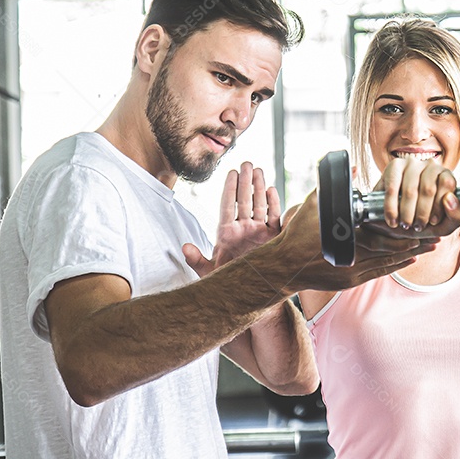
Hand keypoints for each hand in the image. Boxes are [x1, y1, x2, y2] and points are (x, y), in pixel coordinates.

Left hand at [184, 162, 280, 277]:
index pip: (228, 206)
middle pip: (245, 200)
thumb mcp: (209, 273)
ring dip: (259, 187)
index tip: (231, 172)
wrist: (251, 295)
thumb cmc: (228, 284)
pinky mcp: (274, 238)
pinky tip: (271, 189)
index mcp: (227, 234)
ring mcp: (259, 232)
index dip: (229, 189)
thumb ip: (196, 261)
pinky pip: (274, 217)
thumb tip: (184, 247)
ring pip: (260, 205)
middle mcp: (243, 230)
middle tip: (247, 163)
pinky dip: (274, 203)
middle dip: (246, 181)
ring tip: (258, 170)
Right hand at [262, 189, 437, 292]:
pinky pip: (378, 273)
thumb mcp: (315, 204)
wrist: (284, 265)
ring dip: (409, 256)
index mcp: (346, 234)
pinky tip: (409, 261)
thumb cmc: (298, 233)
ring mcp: (352, 270)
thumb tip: (354, 170)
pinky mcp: (350, 281)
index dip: (404, 232)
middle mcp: (352, 254)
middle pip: (391, 250)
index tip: (421, 225)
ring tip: (428, 249)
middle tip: (435, 238)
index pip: (382, 234)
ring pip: (387, 263)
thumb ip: (336, 187)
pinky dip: (395, 266)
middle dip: (414, 244)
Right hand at [363, 157, 459, 240]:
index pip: (447, 182)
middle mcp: (430, 165)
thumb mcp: (445, 223)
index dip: (440, 205)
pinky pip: (392, 188)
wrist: (400, 219)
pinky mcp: (394, 166)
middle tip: (417, 227)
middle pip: (428, 188)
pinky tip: (392, 219)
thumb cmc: (425, 220)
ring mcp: (412, 163)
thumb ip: (456, 216)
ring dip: (407, 212)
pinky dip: (391, 207)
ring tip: (405, 225)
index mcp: (446, 174)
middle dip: (422, 213)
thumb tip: (449, 198)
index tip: (433, 222)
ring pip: (410, 190)